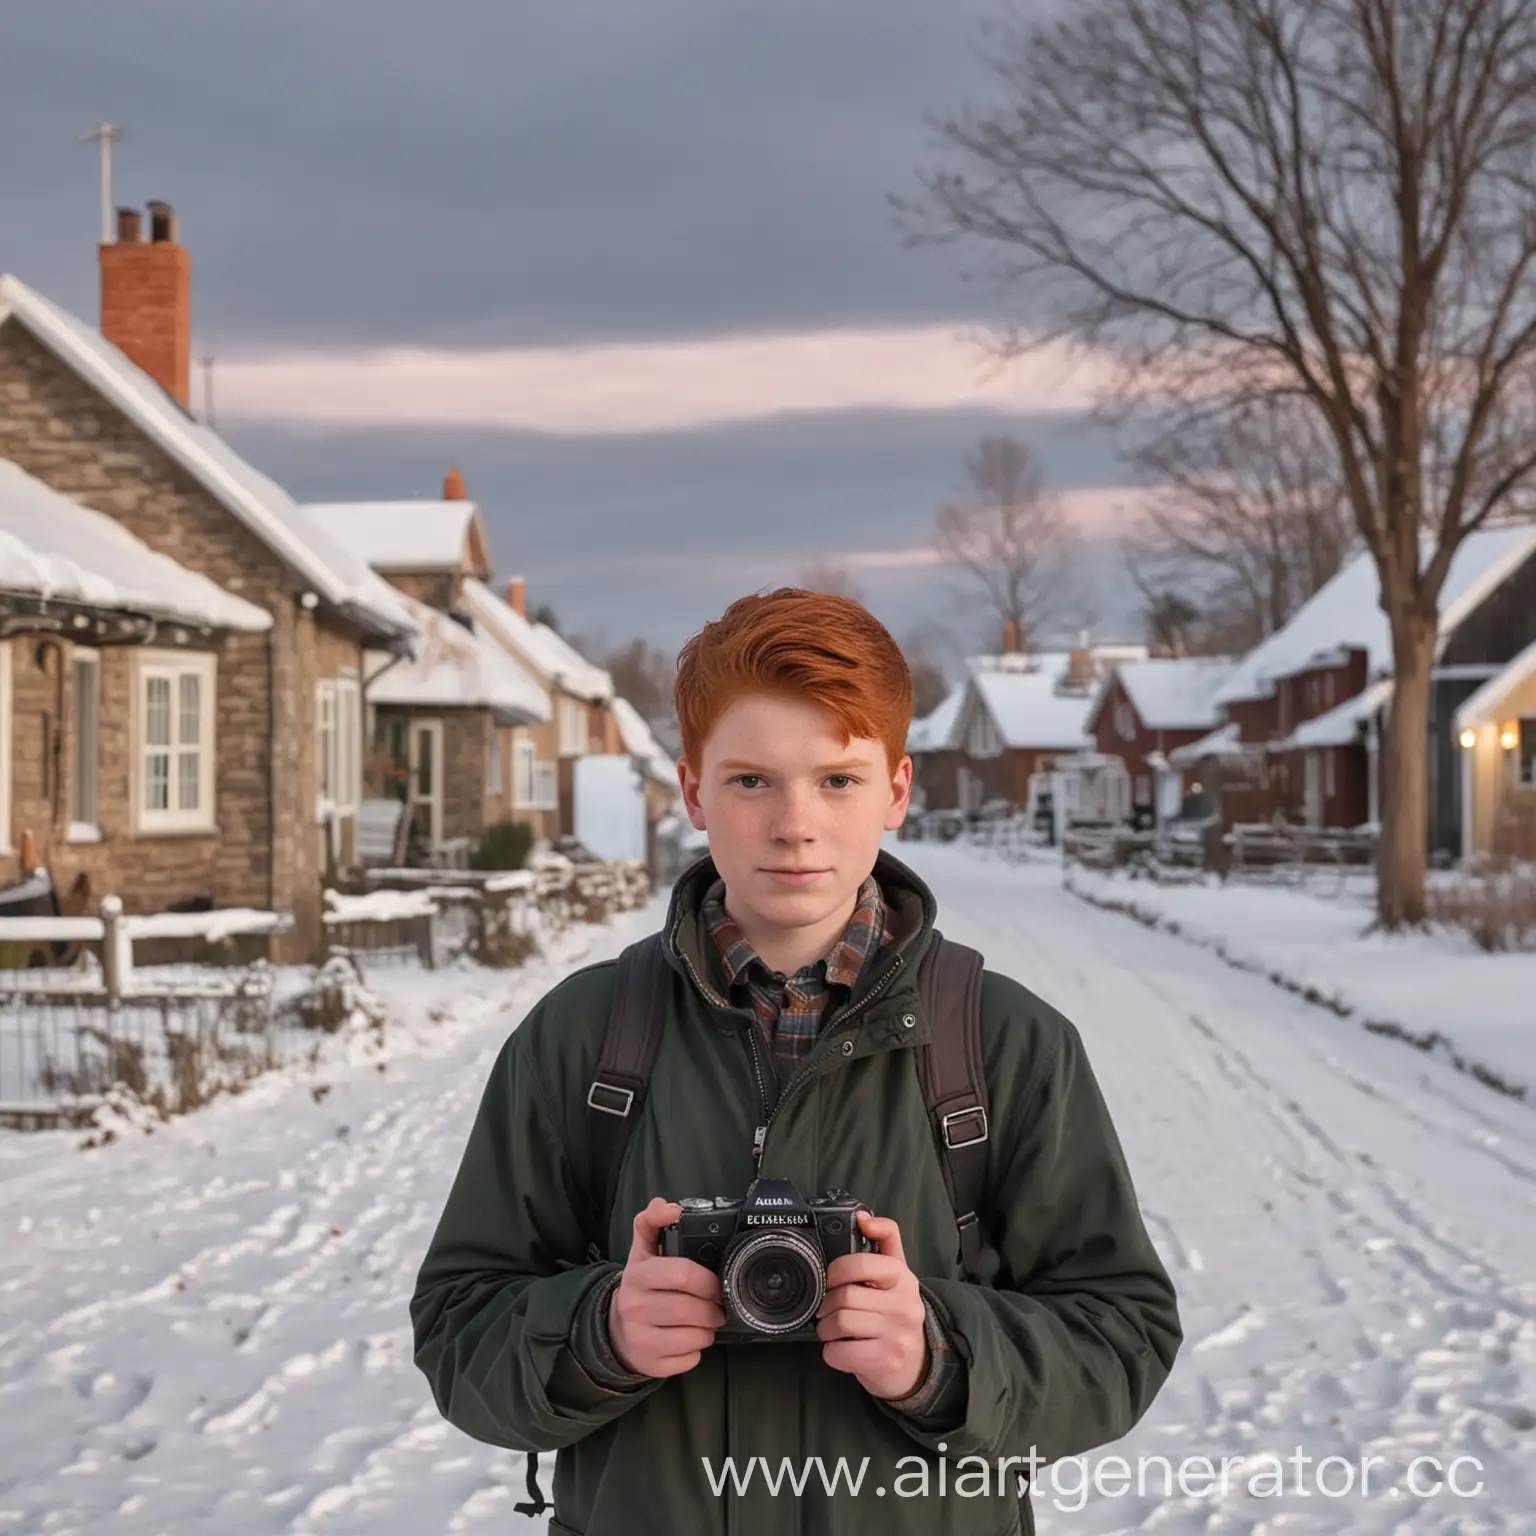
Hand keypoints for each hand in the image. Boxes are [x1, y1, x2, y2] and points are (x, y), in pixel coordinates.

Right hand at [609, 1197, 725, 1377]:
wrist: (617, 1329)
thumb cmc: (641, 1286)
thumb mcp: (643, 1252)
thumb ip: (652, 1222)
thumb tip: (669, 1206)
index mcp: (638, 1276)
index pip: (681, 1273)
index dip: (707, 1280)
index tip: (716, 1283)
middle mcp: (635, 1308)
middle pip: (691, 1309)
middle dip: (713, 1308)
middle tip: (718, 1305)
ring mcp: (641, 1339)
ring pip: (694, 1336)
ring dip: (708, 1329)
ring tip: (705, 1321)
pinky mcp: (651, 1365)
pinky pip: (689, 1360)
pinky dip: (697, 1351)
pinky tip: (690, 1340)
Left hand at [816, 1211, 928, 1400]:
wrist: (918, 1364)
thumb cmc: (898, 1314)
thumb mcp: (898, 1275)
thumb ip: (885, 1240)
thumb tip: (863, 1216)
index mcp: (903, 1278)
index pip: (863, 1263)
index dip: (837, 1270)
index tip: (831, 1280)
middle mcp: (904, 1305)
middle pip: (845, 1296)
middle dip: (827, 1304)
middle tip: (828, 1310)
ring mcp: (896, 1335)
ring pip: (840, 1323)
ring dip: (826, 1329)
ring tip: (832, 1330)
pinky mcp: (883, 1361)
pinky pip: (840, 1352)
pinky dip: (831, 1352)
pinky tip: (840, 1349)